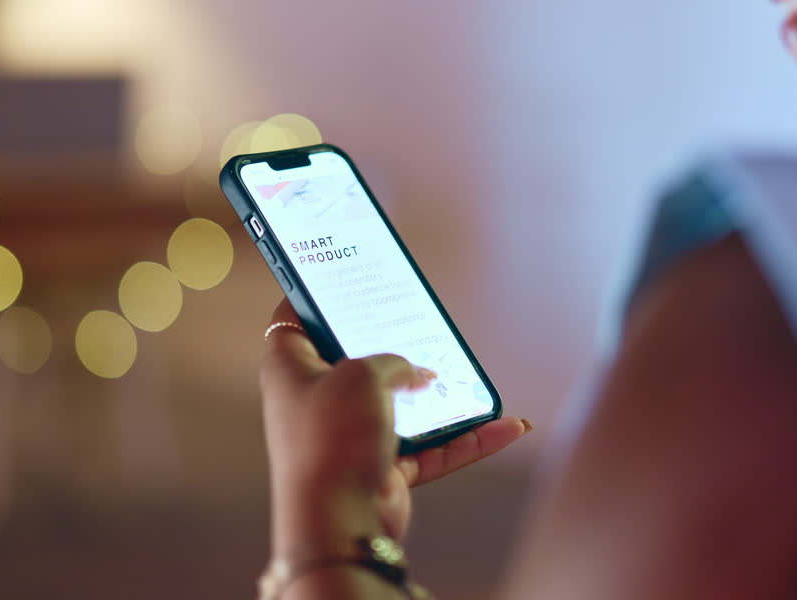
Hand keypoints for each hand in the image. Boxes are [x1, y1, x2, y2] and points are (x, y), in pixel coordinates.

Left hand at [260, 299, 530, 553]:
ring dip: (439, 395)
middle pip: (357, 361)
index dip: (314, 295)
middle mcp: (316, 401)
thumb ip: (393, 361)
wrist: (338, 521)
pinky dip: (466, 440)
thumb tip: (418, 372)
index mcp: (291, 369)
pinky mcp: (381, 469)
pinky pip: (430, 449)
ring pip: (402, 406)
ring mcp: (349, 436)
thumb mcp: (363, 373)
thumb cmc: (332, 436)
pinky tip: (506, 428)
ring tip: (473, 375)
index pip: (294, 320)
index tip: (340, 275)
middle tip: (421, 319)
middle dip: (393, 344)